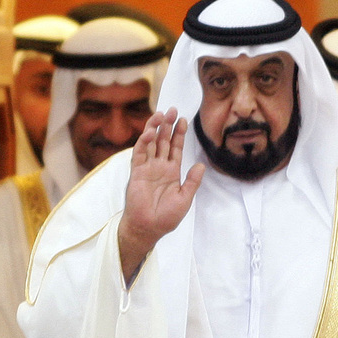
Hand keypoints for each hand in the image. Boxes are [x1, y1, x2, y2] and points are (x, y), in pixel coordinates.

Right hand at [118, 109, 203, 282]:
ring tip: (160, 115)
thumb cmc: (166, 217)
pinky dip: (144, 142)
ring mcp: (147, 168)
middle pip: (163, 141)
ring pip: (151, 144)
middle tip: (172, 110)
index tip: (183, 120)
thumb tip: (201, 165)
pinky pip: (140, 154)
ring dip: (155, 129)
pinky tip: (150, 132)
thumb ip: (192, 181)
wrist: (148, 227)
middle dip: (167, 126)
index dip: (178, 134)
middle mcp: (159, 167)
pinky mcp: (136, 172)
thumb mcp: (185, 198)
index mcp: (172, 172)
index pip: (175, 148)